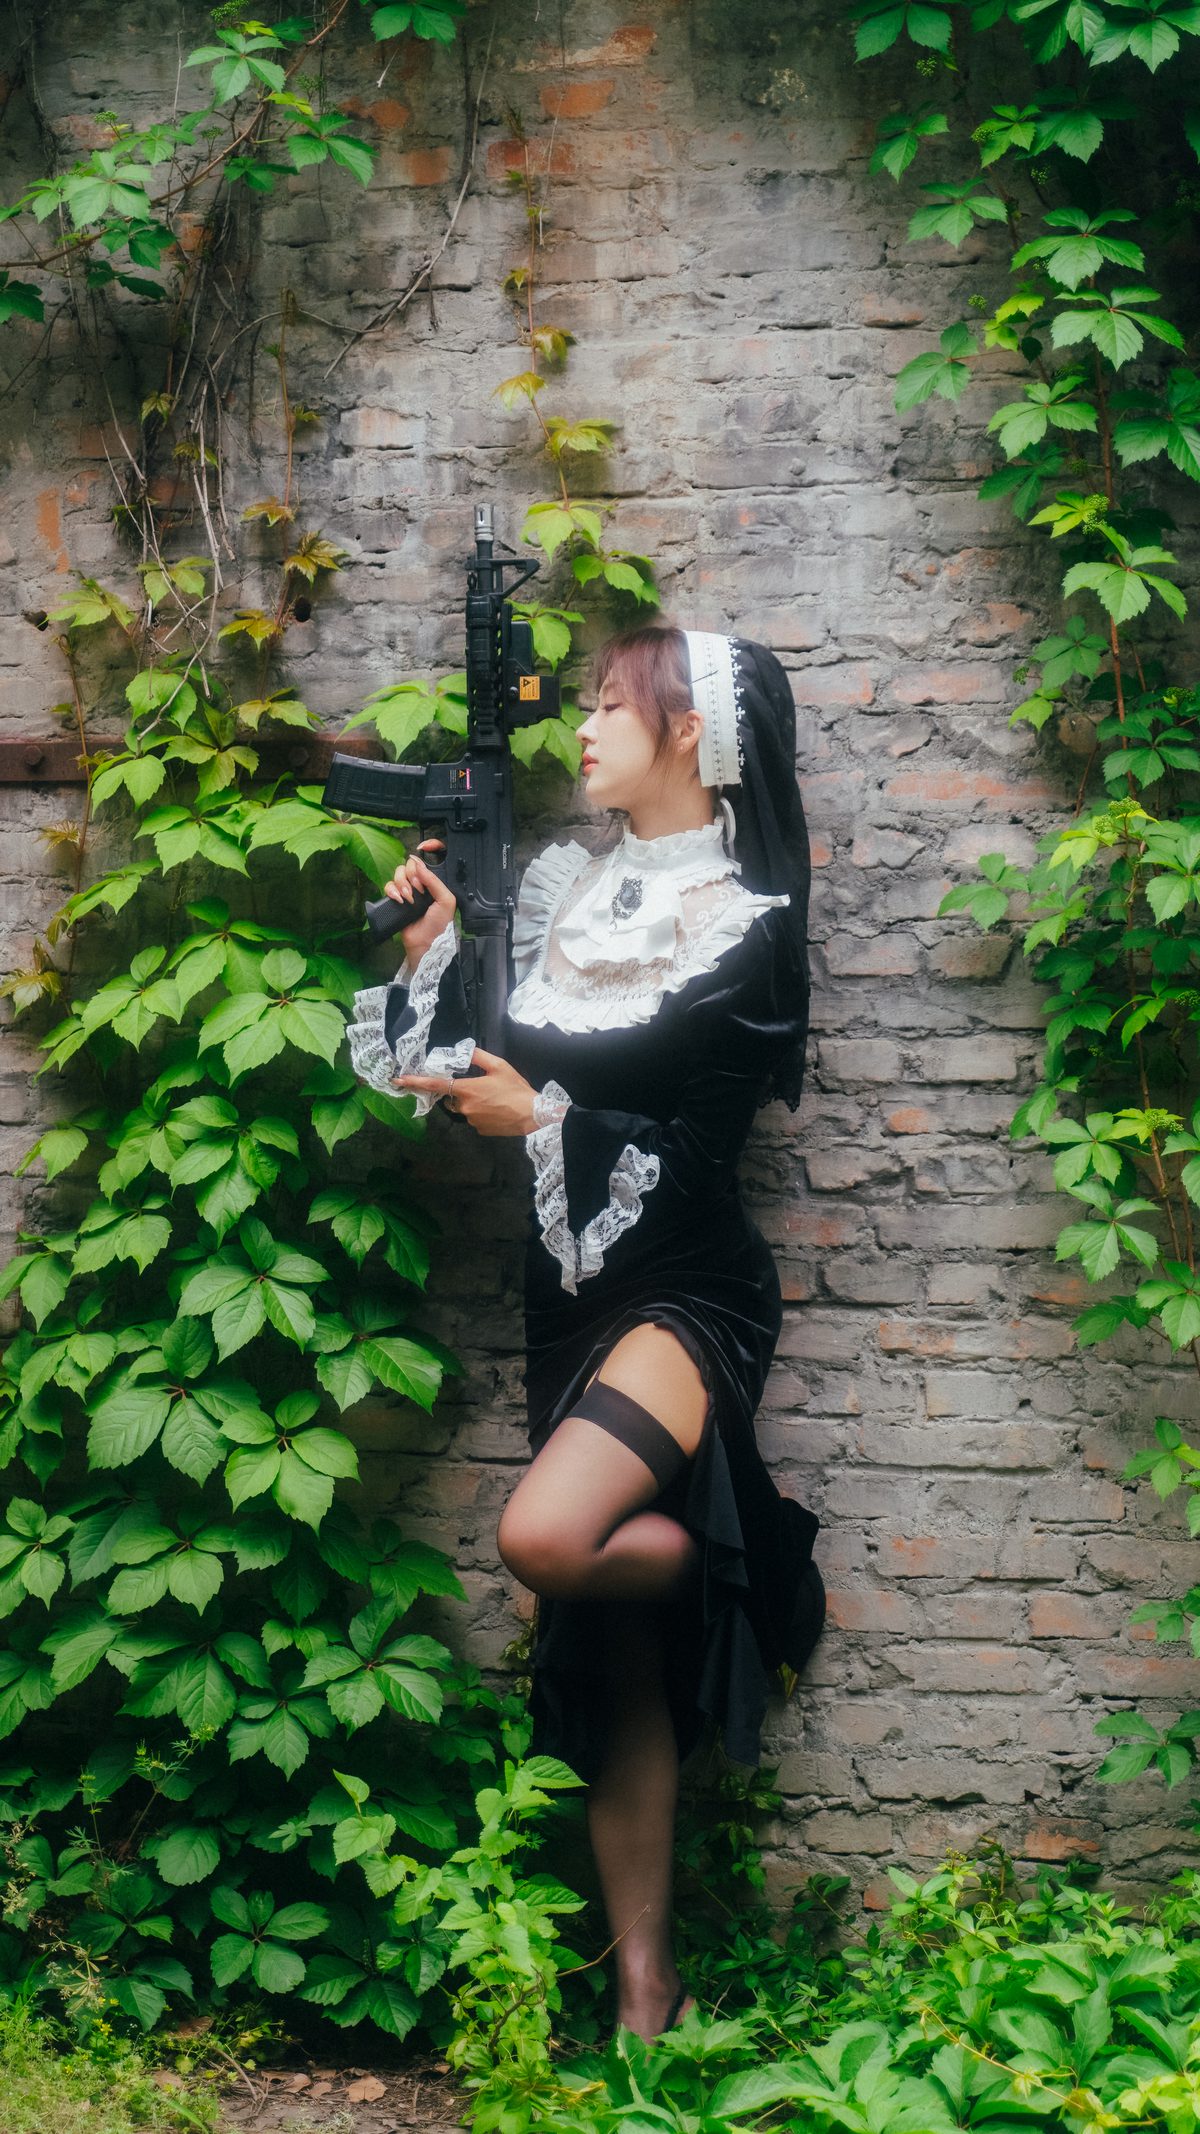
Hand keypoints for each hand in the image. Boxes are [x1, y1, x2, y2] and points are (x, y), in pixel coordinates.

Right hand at [384, 839, 454, 970]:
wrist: (426, 943)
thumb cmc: (439, 924)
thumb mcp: (446, 900)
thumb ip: (434, 880)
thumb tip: (419, 864)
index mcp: (434, 882)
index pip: (429, 860)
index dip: (428, 848)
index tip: (423, 846)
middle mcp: (420, 884)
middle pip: (410, 864)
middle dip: (412, 875)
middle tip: (418, 890)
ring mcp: (407, 891)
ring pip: (398, 873)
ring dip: (402, 884)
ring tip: (409, 899)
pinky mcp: (395, 899)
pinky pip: (388, 885)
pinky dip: (392, 890)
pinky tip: (399, 900)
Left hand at [394, 1048, 538, 1136]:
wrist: (533, 1115)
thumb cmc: (516, 1089)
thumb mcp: (500, 1066)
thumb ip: (479, 1056)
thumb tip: (465, 1050)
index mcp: (467, 1089)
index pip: (435, 1084)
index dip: (415, 1082)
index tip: (399, 1080)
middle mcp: (464, 1107)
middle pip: (453, 1097)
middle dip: (462, 1091)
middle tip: (484, 1088)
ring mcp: (472, 1121)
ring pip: (465, 1108)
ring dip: (474, 1103)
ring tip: (496, 1099)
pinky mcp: (480, 1130)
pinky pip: (475, 1119)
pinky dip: (483, 1113)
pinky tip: (498, 1110)